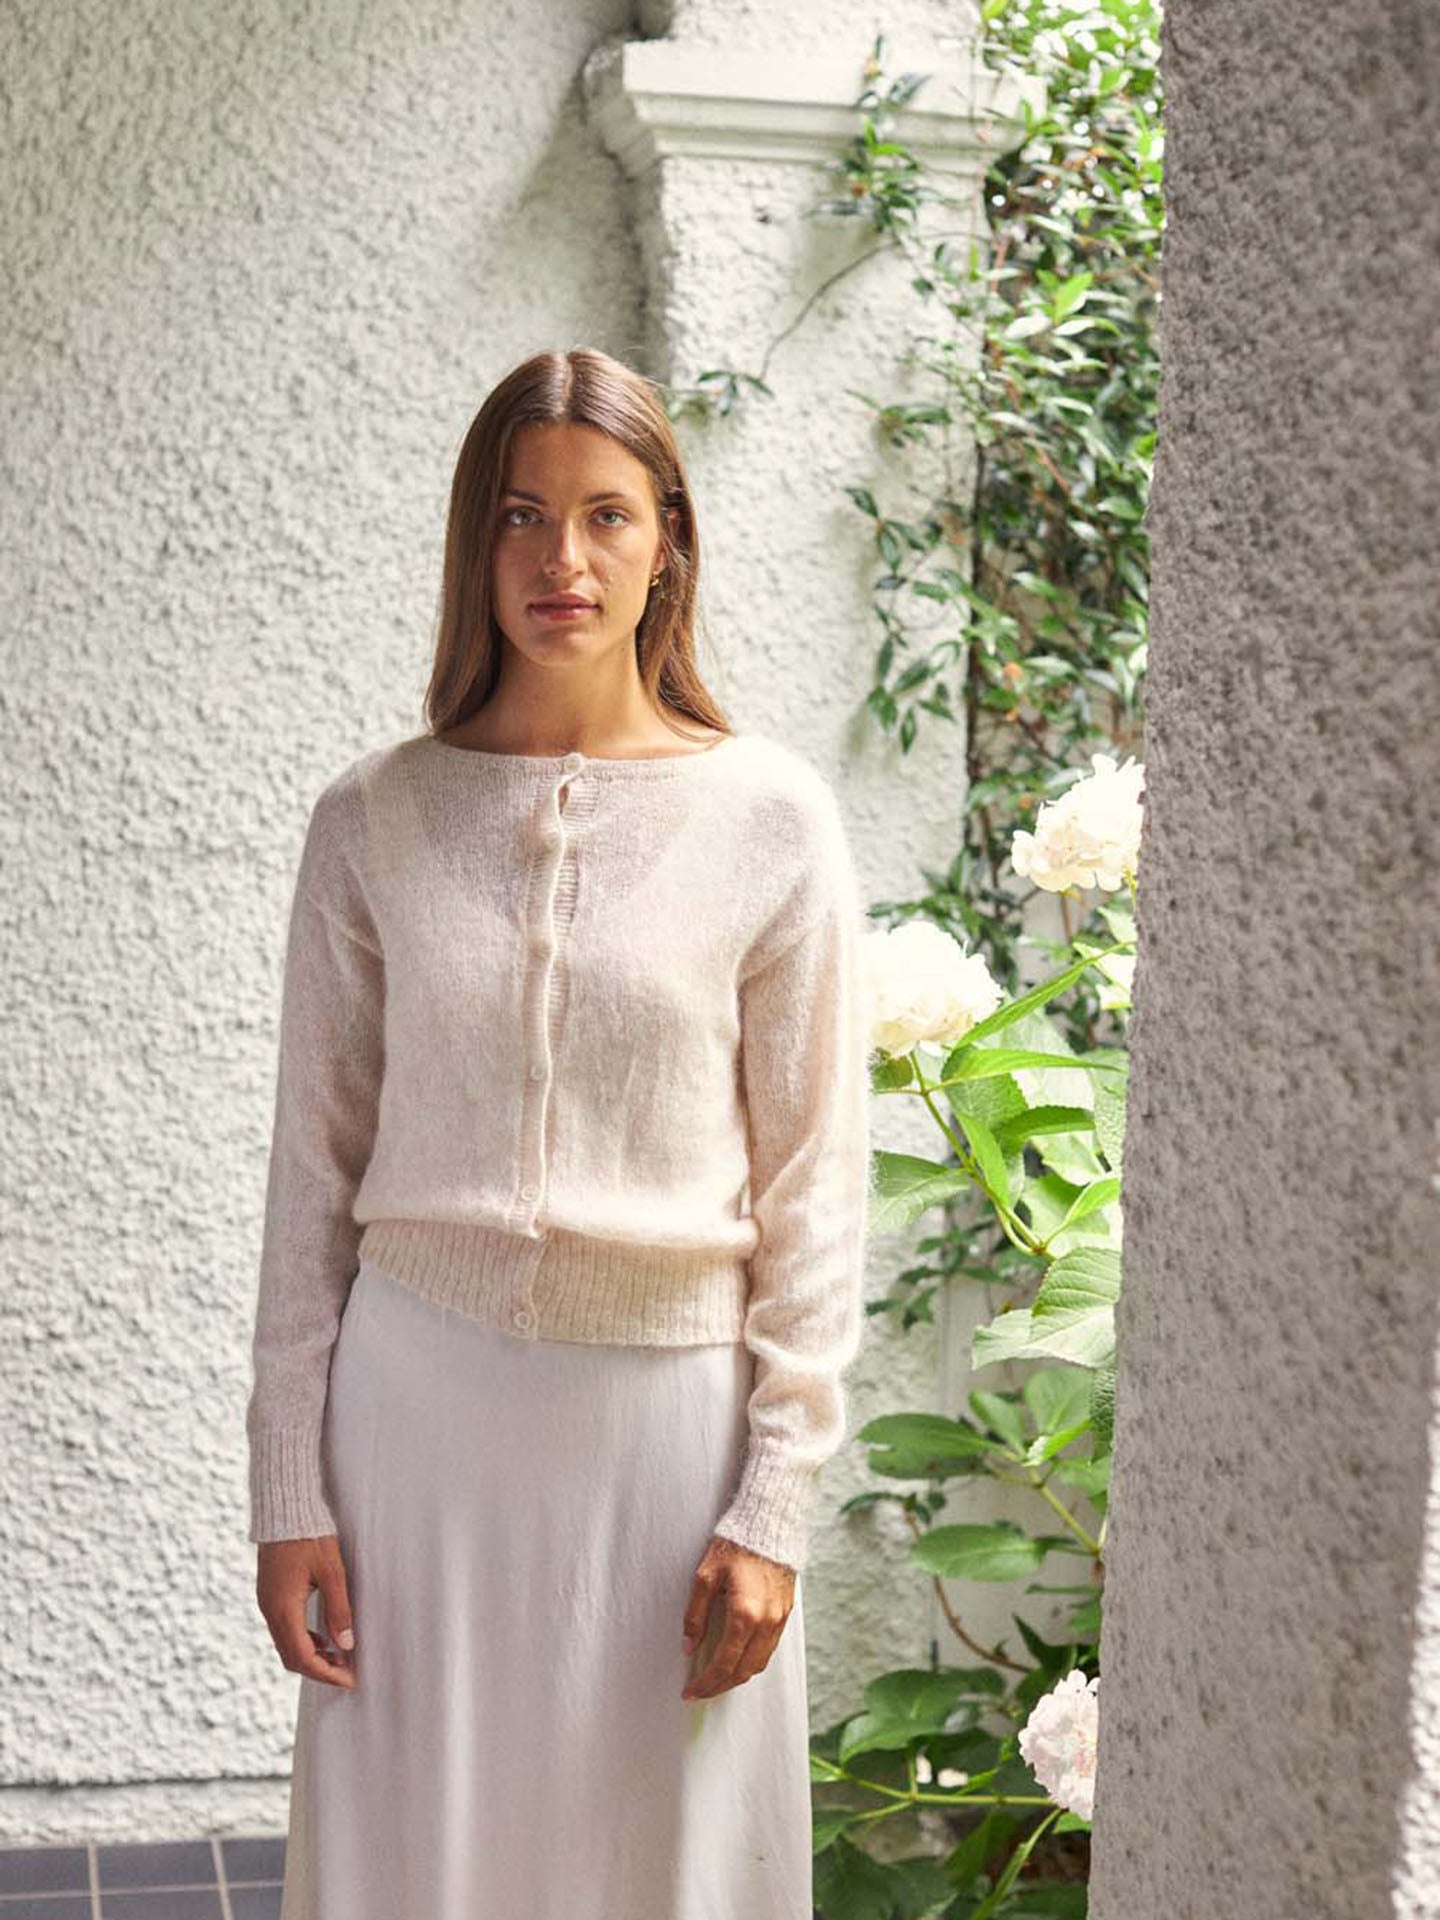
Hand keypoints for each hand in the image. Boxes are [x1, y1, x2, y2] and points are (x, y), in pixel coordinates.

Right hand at [256, 1535, 357, 1689]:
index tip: (350, 1680)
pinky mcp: (270, 1595)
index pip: (303, 1657)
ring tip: (340, 1656)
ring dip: (311, 1656)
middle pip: (291, 1657)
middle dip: (319, 1670)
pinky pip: (284, 1629)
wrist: (284, 1509)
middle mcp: (270, 1611)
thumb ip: (339, 1609)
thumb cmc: (310, 1536)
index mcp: (283, 1608)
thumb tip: (346, 1646)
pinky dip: (304, 1640)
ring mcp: (267, 1603)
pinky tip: (324, 1636)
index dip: (327, 1673)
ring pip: (286, 1645)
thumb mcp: (332, 1571)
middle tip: (347, 1672)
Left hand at [680, 1534, 795, 1700]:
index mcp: (744, 1615)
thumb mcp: (705, 1576)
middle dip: (719, 1687)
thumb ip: (695, 1615)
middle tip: (700, 1691)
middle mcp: (766, 1623)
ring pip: (758, 1664)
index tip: (690, 1691)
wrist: (769, 1526)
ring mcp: (778, 1621)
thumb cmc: (735, 1546)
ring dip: (736, 1677)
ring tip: (716, 1680)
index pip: (724, 1664)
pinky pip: (768, 1650)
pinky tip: (737, 1660)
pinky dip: (751, 1662)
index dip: (706, 1683)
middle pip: (743, 1672)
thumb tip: (688, 1646)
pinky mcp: (784, 1615)